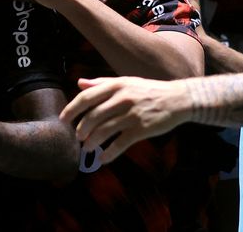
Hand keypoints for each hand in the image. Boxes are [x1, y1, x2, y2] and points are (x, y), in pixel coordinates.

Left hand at [59, 76, 191, 164]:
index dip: (72, 109)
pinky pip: (121, 143)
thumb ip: (101, 83)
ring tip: (87, 148)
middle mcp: (122, 98)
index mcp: (116, 85)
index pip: (87, 97)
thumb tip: (79, 83)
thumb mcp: (125, 82)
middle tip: (78, 137)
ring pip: (105, 130)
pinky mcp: (142, 129)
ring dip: (92, 142)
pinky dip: (109, 153)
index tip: (64, 119)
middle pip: (93, 116)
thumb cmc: (148, 90)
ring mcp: (132, 114)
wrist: (178, 98)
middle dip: (82, 129)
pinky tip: (103, 159)